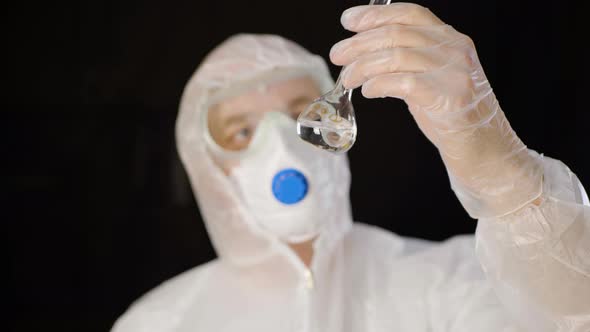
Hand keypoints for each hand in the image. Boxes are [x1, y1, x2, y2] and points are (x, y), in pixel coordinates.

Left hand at [330, 3, 543, 217]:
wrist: (483, 148)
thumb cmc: (449, 113)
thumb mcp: (429, 77)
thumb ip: (407, 60)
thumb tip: (362, 52)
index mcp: (450, 39)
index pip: (409, 14)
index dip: (375, 15)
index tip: (349, 20)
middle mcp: (455, 49)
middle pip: (396, 34)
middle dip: (359, 44)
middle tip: (337, 55)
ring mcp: (454, 72)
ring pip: (396, 56)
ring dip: (363, 66)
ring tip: (347, 79)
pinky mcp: (450, 97)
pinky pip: (404, 83)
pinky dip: (379, 84)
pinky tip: (368, 91)